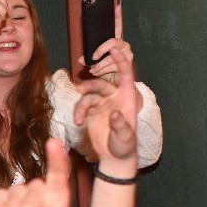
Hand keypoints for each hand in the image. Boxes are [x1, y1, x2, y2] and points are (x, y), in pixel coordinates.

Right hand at [74, 47, 138, 164]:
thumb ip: (121, 126)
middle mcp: (115, 97)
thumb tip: (114, 113)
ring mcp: (102, 103)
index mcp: (128, 98)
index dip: (120, 62)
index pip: (126, 75)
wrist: (113, 156)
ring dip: (82, 103)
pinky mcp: (91, 111)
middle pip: (102, 83)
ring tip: (79, 116)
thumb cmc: (124, 146)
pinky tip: (78, 122)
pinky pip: (82, 105)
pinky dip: (78, 112)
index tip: (113, 51)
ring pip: (89, 93)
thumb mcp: (125, 138)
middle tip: (81, 88)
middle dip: (91, 84)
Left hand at [77, 5, 134, 84]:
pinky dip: (103, 70)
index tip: (117, 6)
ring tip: (93, 70)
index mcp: (115, 42)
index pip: (117, 27)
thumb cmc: (105, 70)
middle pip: (113, 42)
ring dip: (100, 64)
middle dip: (102, 49)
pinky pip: (114, 65)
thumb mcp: (95, 62)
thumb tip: (81, 59)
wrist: (115, 86)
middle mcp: (123, 46)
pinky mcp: (128, 64)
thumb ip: (88, 57)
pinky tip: (98, 72)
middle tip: (93, 57)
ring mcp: (127, 54)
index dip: (117, 17)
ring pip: (112, 56)